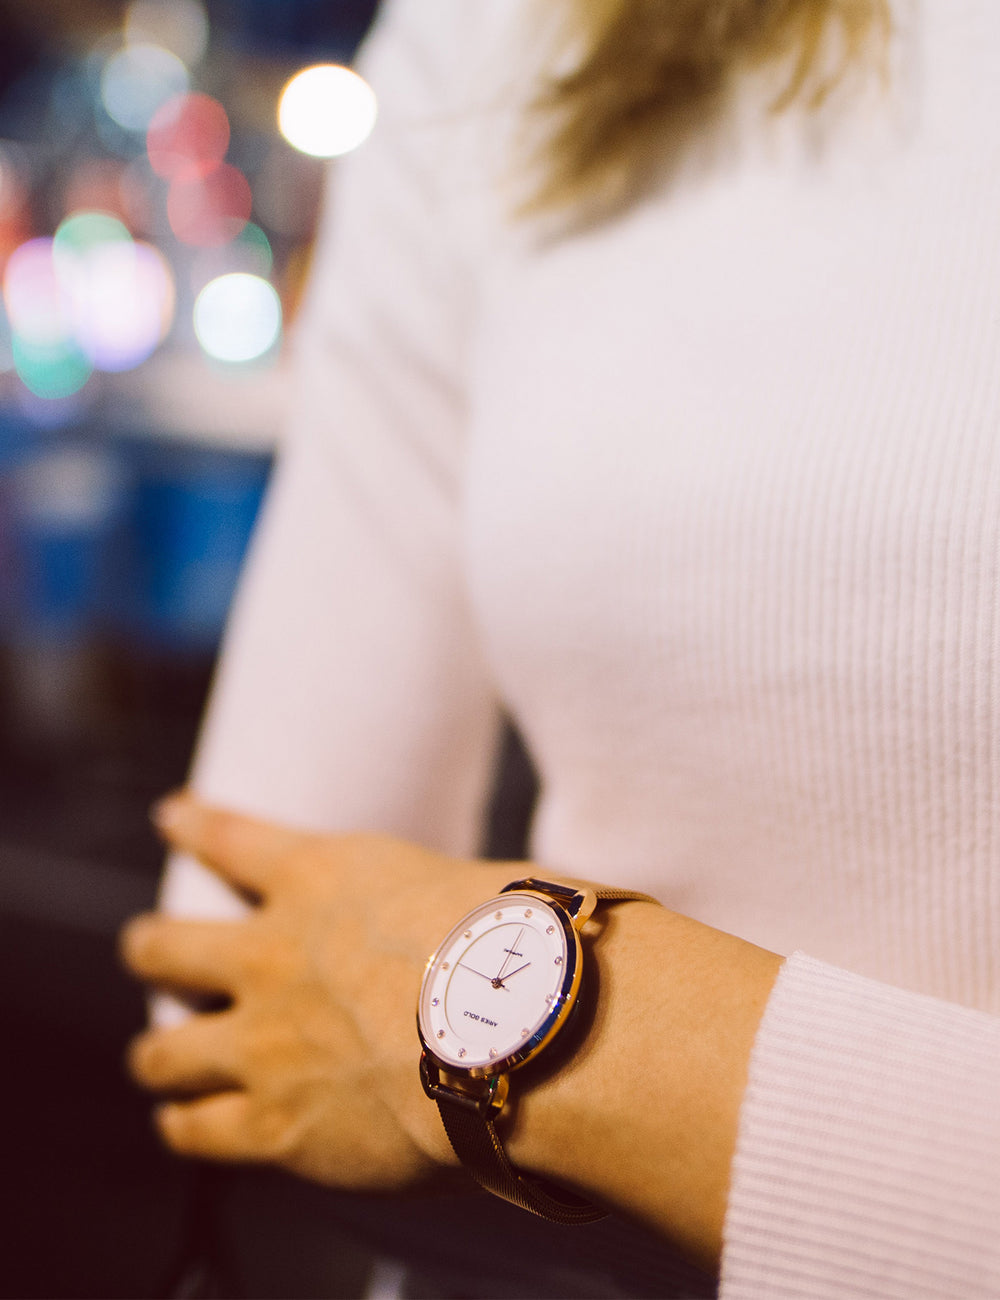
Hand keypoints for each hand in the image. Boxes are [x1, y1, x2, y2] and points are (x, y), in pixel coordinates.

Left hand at [120, 793, 514, 1189]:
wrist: (515, 1033)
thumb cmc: (517, 946)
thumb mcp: (476, 884)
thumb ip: (444, 902)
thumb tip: (472, 921)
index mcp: (320, 878)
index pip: (231, 838)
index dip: (192, 825)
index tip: (170, 815)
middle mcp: (272, 955)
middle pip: (164, 947)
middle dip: (150, 949)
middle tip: (149, 950)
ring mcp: (263, 1043)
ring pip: (164, 1051)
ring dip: (157, 1051)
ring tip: (156, 1055)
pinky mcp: (273, 1125)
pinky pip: (195, 1129)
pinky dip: (184, 1124)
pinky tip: (182, 1123)